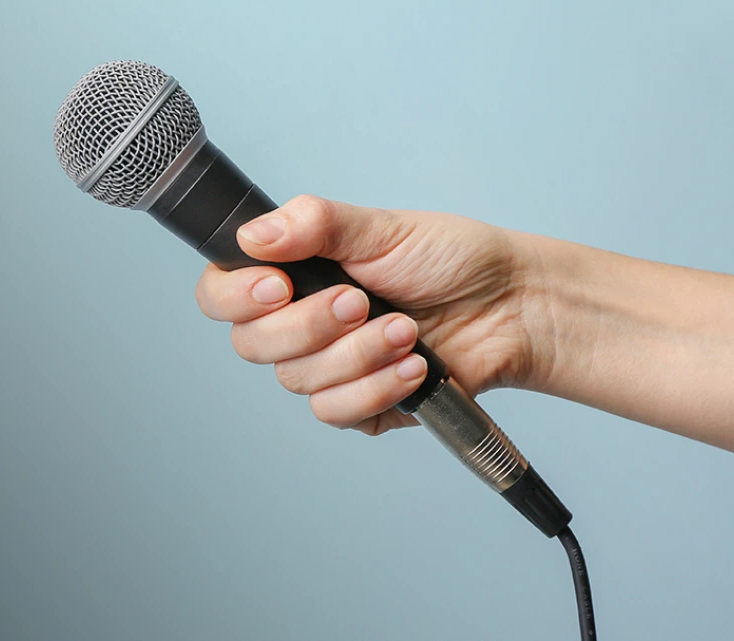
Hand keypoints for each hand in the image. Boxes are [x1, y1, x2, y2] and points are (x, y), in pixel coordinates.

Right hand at [195, 195, 545, 435]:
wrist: (511, 306)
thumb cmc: (450, 259)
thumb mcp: (381, 228)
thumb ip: (313, 224)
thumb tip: (254, 234)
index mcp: (293, 275)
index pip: (222, 294)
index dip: (236, 297)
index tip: (278, 286)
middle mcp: (301, 323)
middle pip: (253, 345)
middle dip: (309, 326)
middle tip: (359, 301)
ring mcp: (328, 367)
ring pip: (298, 381)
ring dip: (355, 356)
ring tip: (406, 329)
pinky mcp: (359, 405)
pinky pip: (337, 412)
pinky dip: (376, 388)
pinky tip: (412, 367)